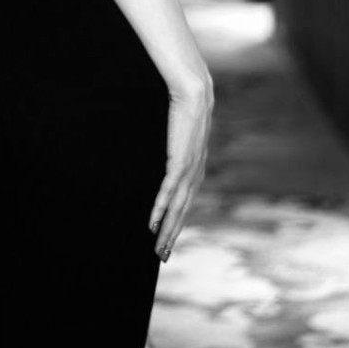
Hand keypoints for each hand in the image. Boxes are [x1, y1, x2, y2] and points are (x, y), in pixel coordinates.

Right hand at [149, 75, 212, 260]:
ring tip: (158, 248)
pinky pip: (168, 191)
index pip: (186, 201)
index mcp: (196, 167)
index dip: (177, 221)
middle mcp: (196, 173)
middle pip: (182, 211)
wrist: (195, 92)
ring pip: (176, 207)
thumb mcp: (184, 130)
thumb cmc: (187, 106)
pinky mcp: (180, 162)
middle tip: (162, 255)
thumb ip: (179, 142)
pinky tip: (152, 222)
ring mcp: (189, 169)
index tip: (167, 238)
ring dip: (167, 229)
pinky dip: (160, 208)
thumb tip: (172, 144)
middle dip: (172, 234)